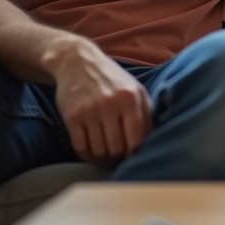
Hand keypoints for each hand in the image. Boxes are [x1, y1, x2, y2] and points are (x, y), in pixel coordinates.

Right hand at [45, 37, 153, 167]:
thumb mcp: (136, 88)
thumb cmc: (112, 78)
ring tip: (108, 161)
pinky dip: (87, 156)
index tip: (135, 159)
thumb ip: (147, 112)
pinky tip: (92, 155)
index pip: (137, 138)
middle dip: (119, 159)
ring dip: (104, 160)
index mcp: (130, 98)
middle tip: (120, 162)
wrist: (77, 62)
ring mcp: (89, 111)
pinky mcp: (71, 116)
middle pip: (117, 147)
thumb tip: (153, 140)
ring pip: (98, 150)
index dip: (136, 154)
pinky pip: (80, 146)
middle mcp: (110, 104)